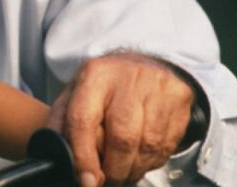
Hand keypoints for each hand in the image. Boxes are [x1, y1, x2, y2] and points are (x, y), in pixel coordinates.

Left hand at [47, 52, 194, 186]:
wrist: (147, 61)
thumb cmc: (107, 83)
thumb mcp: (76, 92)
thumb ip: (62, 122)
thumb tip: (56, 154)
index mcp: (95, 76)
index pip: (84, 120)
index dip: (84, 156)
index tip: (86, 179)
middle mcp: (128, 79)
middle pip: (122, 138)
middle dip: (114, 170)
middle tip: (107, 180)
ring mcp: (157, 88)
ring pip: (147, 146)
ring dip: (133, 169)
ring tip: (123, 171)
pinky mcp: (180, 100)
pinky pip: (167, 145)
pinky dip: (152, 161)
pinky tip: (141, 158)